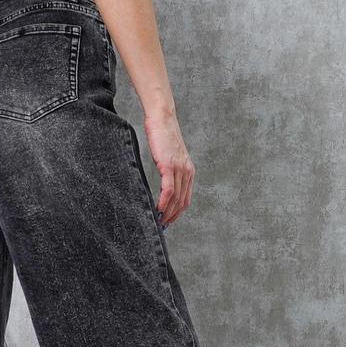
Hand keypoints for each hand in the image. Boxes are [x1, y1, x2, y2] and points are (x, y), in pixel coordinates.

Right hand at [144, 111, 194, 226]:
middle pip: (182, 202)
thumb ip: (169, 170)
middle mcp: (187, 171)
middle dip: (172, 217)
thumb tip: (162, 184)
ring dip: (167, 213)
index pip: (186, 199)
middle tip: (162, 227)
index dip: (177, 213)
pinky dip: (163, 203)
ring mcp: (179, 169)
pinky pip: (168, 190)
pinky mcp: (169, 165)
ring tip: (158, 222)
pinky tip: (157, 210)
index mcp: (188, 171)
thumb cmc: (162, 135)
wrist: (162, 118)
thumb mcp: (168, 156)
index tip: (168, 222)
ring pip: (176, 199)